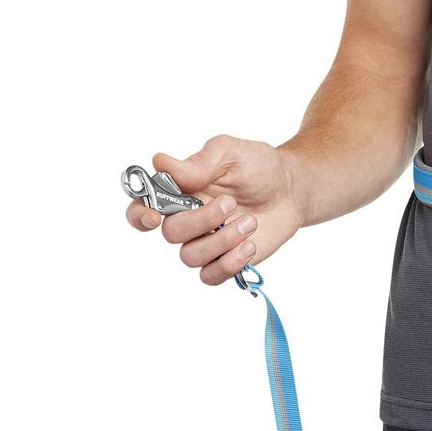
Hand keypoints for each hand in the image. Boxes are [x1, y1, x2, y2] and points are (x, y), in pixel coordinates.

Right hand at [123, 135, 303, 284]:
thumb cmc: (257, 166)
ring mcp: (205, 243)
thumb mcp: (228, 153)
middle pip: (170, 234)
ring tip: (250, 221)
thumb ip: (196, 163)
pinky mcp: (225, 261)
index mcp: (179, 192)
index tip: (155, 216)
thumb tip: (159, 162)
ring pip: (190, 257)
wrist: (291, 189)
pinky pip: (211, 276)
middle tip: (230, 203)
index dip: (140, 216)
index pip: (141, 209)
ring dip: (222, 241)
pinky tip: (249, 245)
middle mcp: (186, 220)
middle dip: (200, 221)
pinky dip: (229, 264)